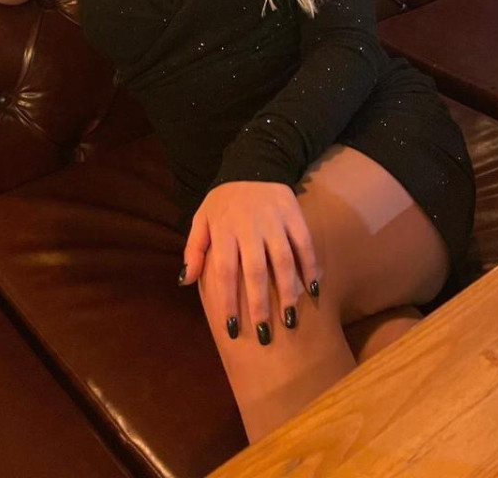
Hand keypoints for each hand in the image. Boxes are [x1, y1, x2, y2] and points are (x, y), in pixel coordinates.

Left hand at [180, 182, 319, 343]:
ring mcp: (274, 220)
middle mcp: (249, 226)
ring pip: (283, 261)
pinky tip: (312, 290)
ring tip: (288, 319)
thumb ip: (193, 249)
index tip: (233, 329)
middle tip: (264, 335)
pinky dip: (310, 267)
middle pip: (255, 271)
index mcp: (224, 229)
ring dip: (287, 292)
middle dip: (259, 305)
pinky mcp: (294, 214)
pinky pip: (305, 244)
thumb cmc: (224, 200)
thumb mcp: (201, 218)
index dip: (229, 302)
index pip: (224, 272)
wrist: (253, 162)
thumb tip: (185, 281)